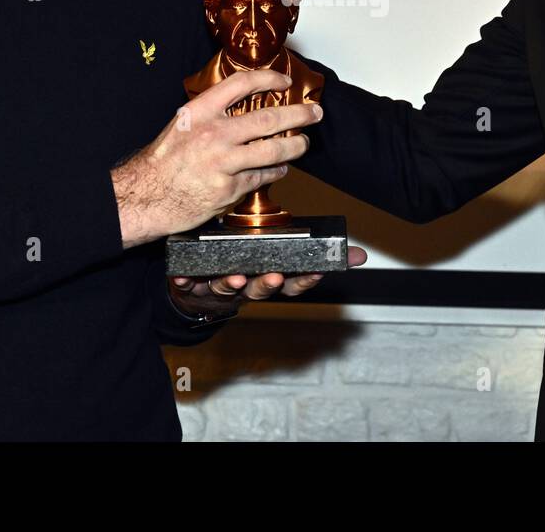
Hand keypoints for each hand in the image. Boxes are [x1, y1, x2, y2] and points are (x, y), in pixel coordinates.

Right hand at [111, 69, 323, 247]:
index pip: (242, 84)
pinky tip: (279, 169)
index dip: (269, 78)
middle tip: (314, 113)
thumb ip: (212, 114)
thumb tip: (244, 106)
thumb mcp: (182, 125)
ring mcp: (223, 162)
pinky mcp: (229, 188)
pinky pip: (261, 177)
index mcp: (200, 112)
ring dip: (295, 146)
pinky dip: (274, 172)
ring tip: (303, 143)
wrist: (147, 196)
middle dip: (298, 114)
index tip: (284, 82)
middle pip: (269, 118)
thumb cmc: (163, 162)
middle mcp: (214, 133)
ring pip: (274, 150)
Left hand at [169, 246, 368, 315]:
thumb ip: (321, 255)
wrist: (204, 287)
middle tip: (274, 275)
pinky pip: (189, 285)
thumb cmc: (249, 266)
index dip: (304, 281)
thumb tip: (361, 256)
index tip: (315, 272)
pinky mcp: (194, 286)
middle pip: (260, 290)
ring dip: (230, 285)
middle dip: (267, 284)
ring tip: (233, 277)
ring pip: (226, 289)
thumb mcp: (285, 257)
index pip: (293, 286)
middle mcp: (247, 287)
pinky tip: (183, 275)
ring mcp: (220, 289)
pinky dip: (186, 281)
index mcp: (270, 279)